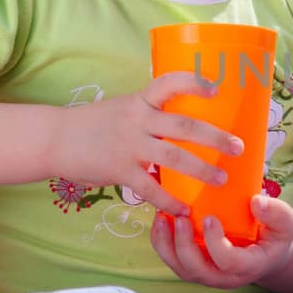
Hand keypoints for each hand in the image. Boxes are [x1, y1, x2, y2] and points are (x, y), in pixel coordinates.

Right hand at [50, 70, 244, 216]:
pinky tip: (184, 209)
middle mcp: (137, 120)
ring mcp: (129, 145)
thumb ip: (149, 115)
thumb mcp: (122, 109)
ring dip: (202, 170)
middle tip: (238, 147)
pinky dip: (169, 200)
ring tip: (222, 179)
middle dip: (215, 137)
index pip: (169, 82)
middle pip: (185, 125)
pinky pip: (150, 188)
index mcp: (140, 101)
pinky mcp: (119, 170)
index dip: (194, 82)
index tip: (217, 87)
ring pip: (174, 157)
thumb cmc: (93, 124)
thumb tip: (184, 127)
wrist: (54, 139)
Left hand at [150, 195, 292, 289]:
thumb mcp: (286, 222)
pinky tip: (161, 220)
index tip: (210, 218)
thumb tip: (256, 202)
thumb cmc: (275, 235)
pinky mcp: (195, 267)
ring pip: (181, 269)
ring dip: (167, 245)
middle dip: (184, 245)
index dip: (215, 243)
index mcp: (248, 267)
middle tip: (181, 217)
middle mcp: (225, 277)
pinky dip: (162, 242)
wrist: (266, 252)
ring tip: (162, 217)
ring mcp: (208, 275)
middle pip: (198, 271)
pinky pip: (174, 261)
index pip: (228, 262)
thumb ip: (276, 213)